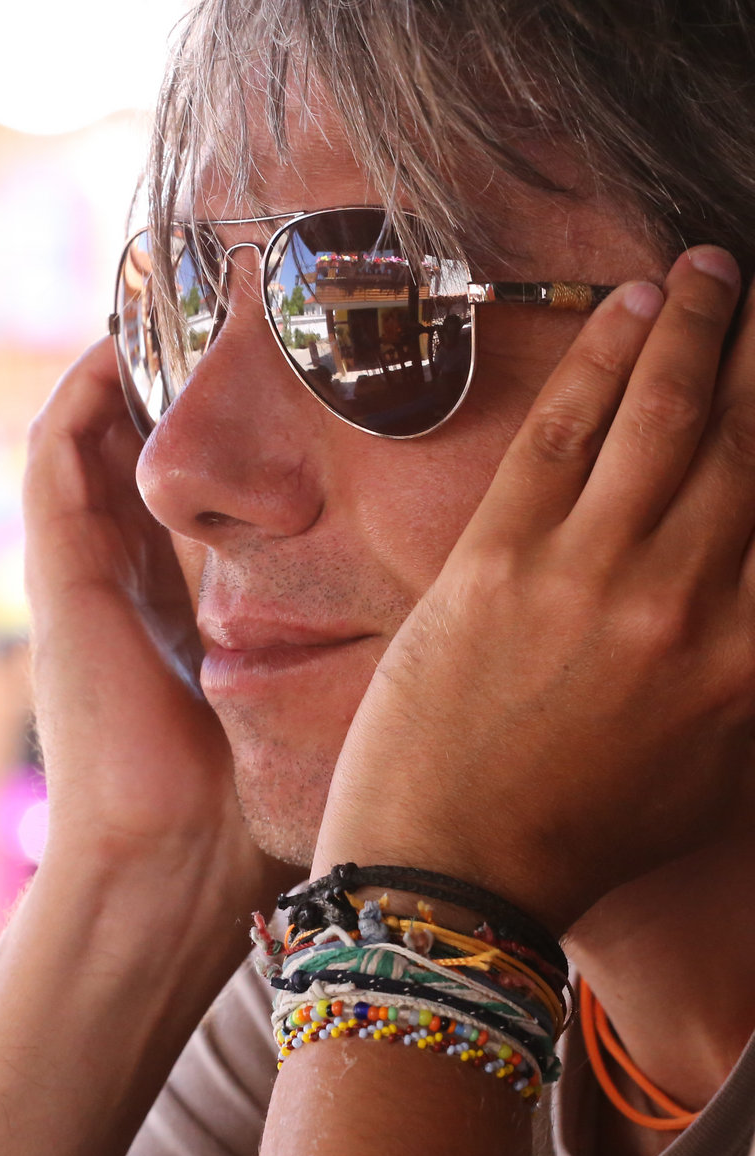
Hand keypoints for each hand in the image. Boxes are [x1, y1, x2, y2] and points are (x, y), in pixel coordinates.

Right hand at [25, 339, 293, 909]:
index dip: (217, 433)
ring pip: (88, 439)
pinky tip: (127, 340)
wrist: (169, 864)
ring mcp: (82, 571)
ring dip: (124, 373)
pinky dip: (83, 394)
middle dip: (169, 384)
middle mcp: (124, 578)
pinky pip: (54, 455)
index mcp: (174, 607)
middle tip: (224, 311)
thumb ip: (348, 662)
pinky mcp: (56, 570)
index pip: (185, 497)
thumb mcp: (305, 709)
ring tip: (172, 299)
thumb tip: (443, 628)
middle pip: (134, 452)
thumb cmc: (243, 805)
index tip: (275, 374)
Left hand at [315, 247, 754, 932]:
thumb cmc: (576, 829)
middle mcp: (689, 604)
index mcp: (750, 663)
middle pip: (751, 442)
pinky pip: (564, 435)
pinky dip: (601, 362)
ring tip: (712, 271)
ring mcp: (590, 575)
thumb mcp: (703, 767)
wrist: (451, 865)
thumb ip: (744, 673)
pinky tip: (628, 307)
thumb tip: (754, 585)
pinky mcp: (499, 559)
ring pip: (663, 418)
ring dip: (696, 329)